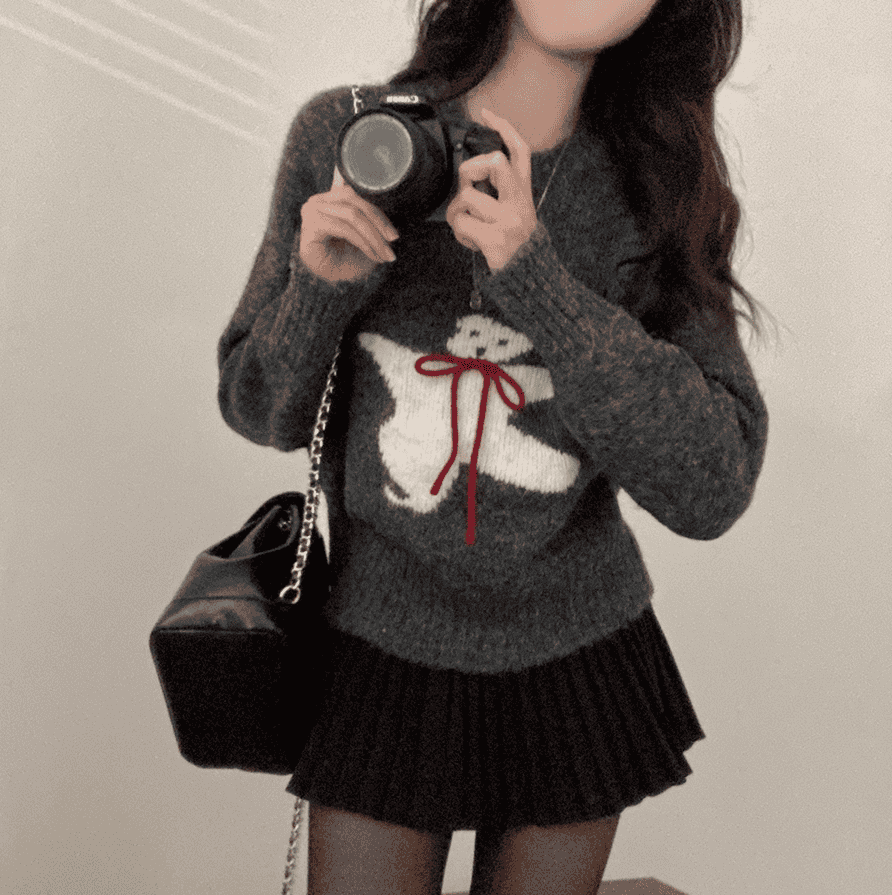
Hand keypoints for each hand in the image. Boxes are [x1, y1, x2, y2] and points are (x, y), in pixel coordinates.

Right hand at [299, 166, 399, 283]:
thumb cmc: (344, 260)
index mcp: (328, 200)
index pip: (356, 199)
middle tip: (393, 241)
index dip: (378, 215)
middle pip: (354, 202)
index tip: (393, 235)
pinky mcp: (312, 224)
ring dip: (372, 236)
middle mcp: (317, 202)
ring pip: (351, 215)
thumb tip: (379, 208)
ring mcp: (311, 211)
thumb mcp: (363, 235)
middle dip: (378, 224)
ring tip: (384, 253)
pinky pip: (344, 228)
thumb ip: (368, 216)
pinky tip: (372, 254)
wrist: (327, 283)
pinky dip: (362, 241)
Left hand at [445, 108, 536, 273]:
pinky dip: (459, 233)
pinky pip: (462, 224)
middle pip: (495, 163)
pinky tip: (470, 240)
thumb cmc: (516, 247)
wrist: (530, 280)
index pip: (519, 152)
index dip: (504, 128)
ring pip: (468, 198)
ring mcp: (508, 222)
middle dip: (470, 169)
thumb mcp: (516, 214)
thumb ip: (502, 193)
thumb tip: (472, 178)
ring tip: (467, 225)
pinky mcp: (495, 240)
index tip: (487, 114)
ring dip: (457, 212)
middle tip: (468, 187)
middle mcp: (519, 204)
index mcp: (524, 194)